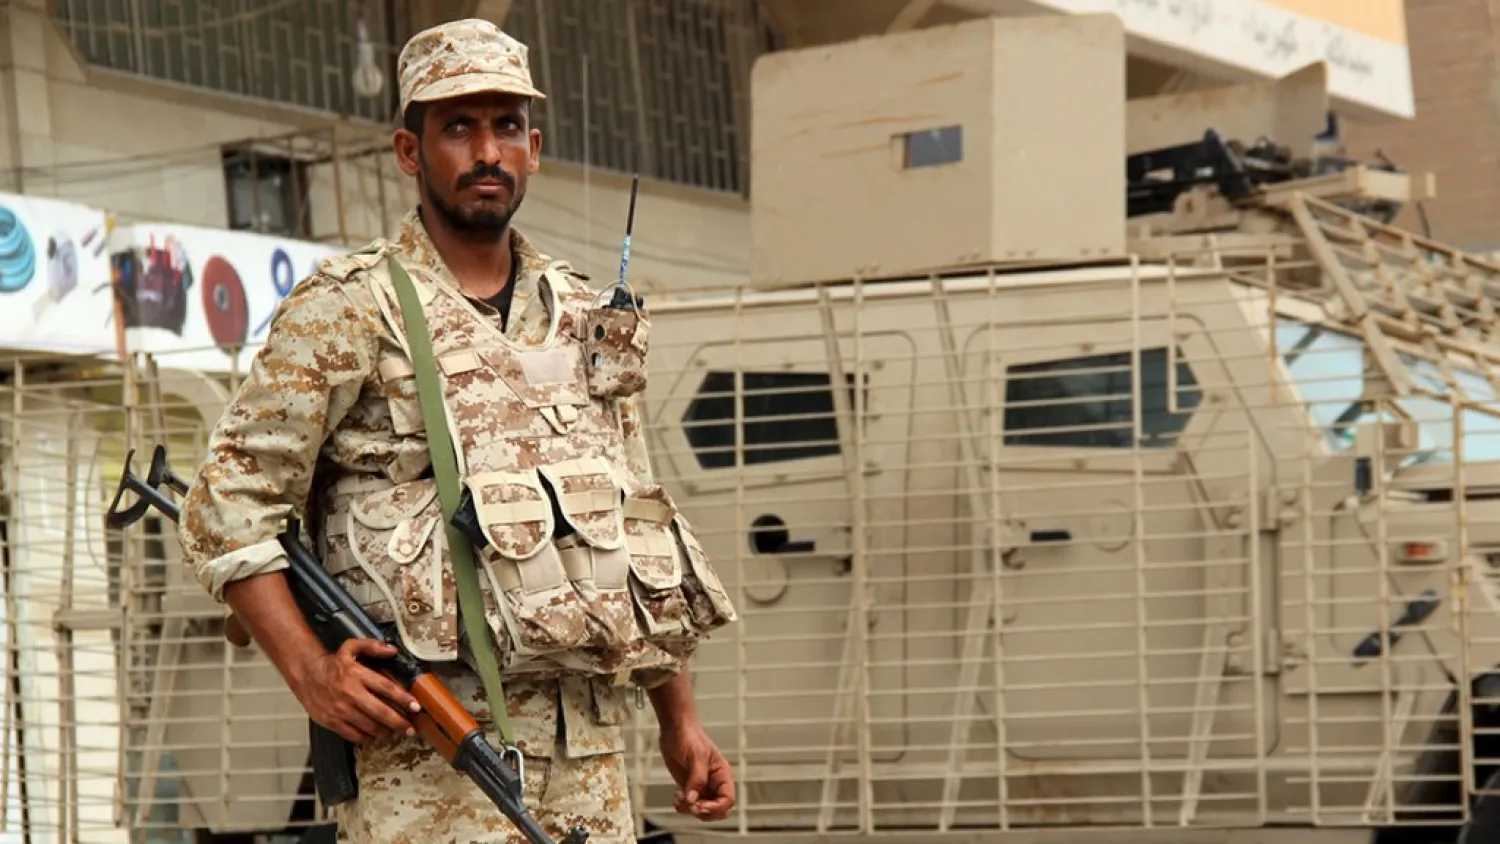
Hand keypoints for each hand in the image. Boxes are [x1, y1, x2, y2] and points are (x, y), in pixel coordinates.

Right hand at [291, 638, 421, 744]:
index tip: (416, 707)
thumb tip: (392, 650)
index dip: (404, 699)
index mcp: (358, 675)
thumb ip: (372, 646)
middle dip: (399, 723)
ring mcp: (341, 710)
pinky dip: (367, 739)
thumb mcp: (350, 647)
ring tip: (396, 734)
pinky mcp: (332, 721)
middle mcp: (351, 693)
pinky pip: (354, 735)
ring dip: (386, 733)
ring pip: (369, 726)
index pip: (386, 688)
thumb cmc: (332, 663)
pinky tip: (376, 738)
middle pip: (381, 712)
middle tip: (410, 729)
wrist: (305, 675)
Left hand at [658, 723, 734, 821]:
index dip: (715, 807)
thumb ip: (696, 779)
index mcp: (722, 775)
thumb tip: (692, 800)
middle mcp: (714, 783)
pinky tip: (676, 796)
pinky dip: (683, 806)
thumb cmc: (689, 737)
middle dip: (704, 812)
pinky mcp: (689, 787)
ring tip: (679, 798)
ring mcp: (702, 786)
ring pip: (703, 810)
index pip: (728, 799)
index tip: (699, 806)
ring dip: (691, 810)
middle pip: (717, 810)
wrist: (674, 729)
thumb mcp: (696, 756)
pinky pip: (690, 805)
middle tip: (689, 805)